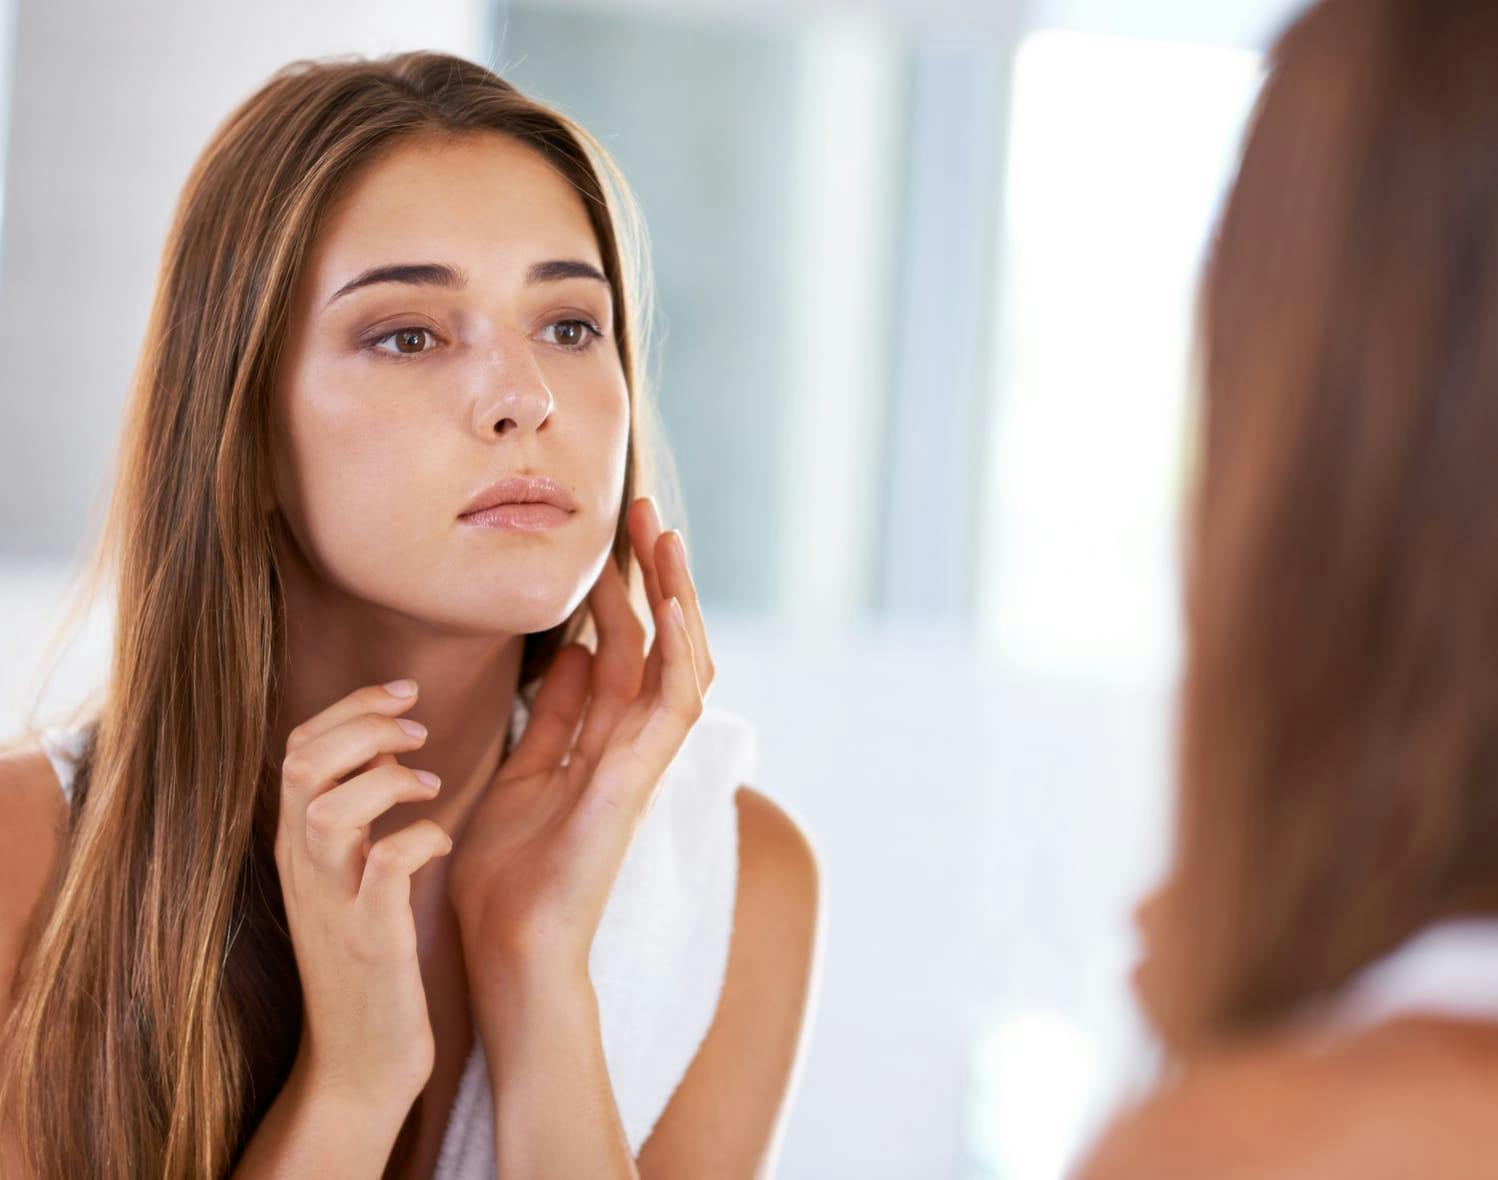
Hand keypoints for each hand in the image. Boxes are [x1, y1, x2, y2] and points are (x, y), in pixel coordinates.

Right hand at [274, 681, 452, 1107]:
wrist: (359, 1061)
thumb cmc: (369, 958)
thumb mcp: (349, 876)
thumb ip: (357, 813)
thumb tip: (393, 743)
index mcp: (300, 845)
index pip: (297, 748)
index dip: (350, 706)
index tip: (405, 691)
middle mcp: (304, 867)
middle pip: (301, 763)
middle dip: (363, 724)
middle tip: (419, 726)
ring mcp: (332, 903)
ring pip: (328, 809)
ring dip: (385, 778)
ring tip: (431, 782)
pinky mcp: (369, 940)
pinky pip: (384, 868)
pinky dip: (417, 839)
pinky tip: (443, 840)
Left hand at [446, 496, 715, 985]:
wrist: (506, 951)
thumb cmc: (507, 879)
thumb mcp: (521, 773)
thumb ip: (552, 717)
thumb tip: (568, 652)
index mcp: (598, 744)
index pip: (620, 651)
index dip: (617, 593)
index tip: (606, 542)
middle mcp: (628, 747)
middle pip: (655, 645)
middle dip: (653, 578)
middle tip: (645, 511)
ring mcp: (640, 764)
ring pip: (679, 663)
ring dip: (677, 598)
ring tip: (664, 536)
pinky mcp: (638, 782)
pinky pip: (673, 705)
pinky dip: (680, 651)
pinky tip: (673, 601)